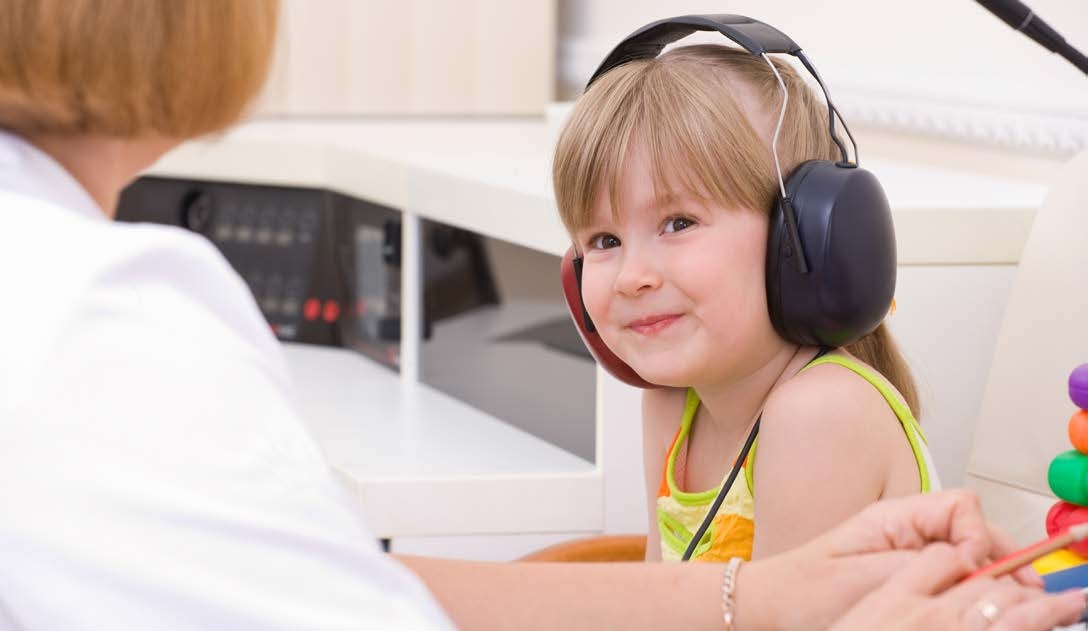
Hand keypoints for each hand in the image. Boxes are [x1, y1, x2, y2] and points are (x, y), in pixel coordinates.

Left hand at [734, 490, 1057, 629]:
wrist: (774, 610)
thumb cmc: (805, 592)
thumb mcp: (864, 577)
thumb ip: (918, 565)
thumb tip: (970, 561)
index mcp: (894, 517)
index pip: (961, 506)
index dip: (979, 535)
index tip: (976, 569)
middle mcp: (908, 530)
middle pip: (976, 530)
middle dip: (1002, 558)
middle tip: (1022, 593)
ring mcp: (912, 554)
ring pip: (972, 554)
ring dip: (991, 574)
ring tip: (1005, 604)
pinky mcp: (912, 578)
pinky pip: (956, 576)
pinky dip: (973, 589)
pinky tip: (976, 608)